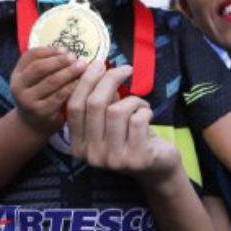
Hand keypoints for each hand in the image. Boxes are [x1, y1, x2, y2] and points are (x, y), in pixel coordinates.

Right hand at [10, 46, 85, 135]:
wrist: (33, 125)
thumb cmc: (40, 97)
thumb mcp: (36, 80)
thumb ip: (46, 66)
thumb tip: (67, 51)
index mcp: (17, 74)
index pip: (31, 56)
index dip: (49, 51)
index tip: (65, 49)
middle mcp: (18, 87)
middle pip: (40, 68)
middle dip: (59, 61)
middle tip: (75, 57)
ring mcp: (28, 100)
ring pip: (51, 81)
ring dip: (68, 72)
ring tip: (82, 67)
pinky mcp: (41, 112)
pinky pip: (59, 96)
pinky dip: (72, 87)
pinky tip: (82, 83)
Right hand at [65, 62, 179, 182]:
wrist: (157, 167)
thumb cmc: (131, 137)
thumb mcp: (109, 120)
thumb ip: (101, 101)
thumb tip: (97, 67)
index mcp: (78, 145)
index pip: (74, 107)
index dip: (86, 81)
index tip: (100, 64)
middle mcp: (91, 155)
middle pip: (95, 105)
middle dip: (111, 79)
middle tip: (126, 69)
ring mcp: (113, 160)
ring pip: (117, 111)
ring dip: (133, 100)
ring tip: (140, 105)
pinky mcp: (135, 159)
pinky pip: (137, 120)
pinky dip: (145, 110)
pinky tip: (147, 115)